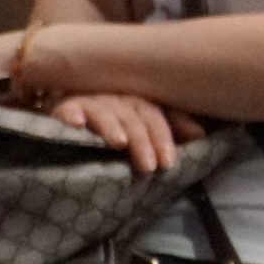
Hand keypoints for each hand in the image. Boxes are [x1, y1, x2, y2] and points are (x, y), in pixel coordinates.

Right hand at [51, 93, 203, 173]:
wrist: (73, 119)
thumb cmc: (115, 127)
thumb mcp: (143, 129)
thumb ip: (169, 130)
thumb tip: (200, 134)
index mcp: (138, 102)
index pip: (154, 115)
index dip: (163, 137)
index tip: (168, 163)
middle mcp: (117, 98)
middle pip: (133, 115)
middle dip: (143, 140)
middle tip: (149, 166)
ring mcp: (90, 101)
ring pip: (104, 111)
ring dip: (112, 126)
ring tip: (119, 143)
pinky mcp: (64, 108)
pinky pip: (67, 110)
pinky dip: (71, 115)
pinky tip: (76, 125)